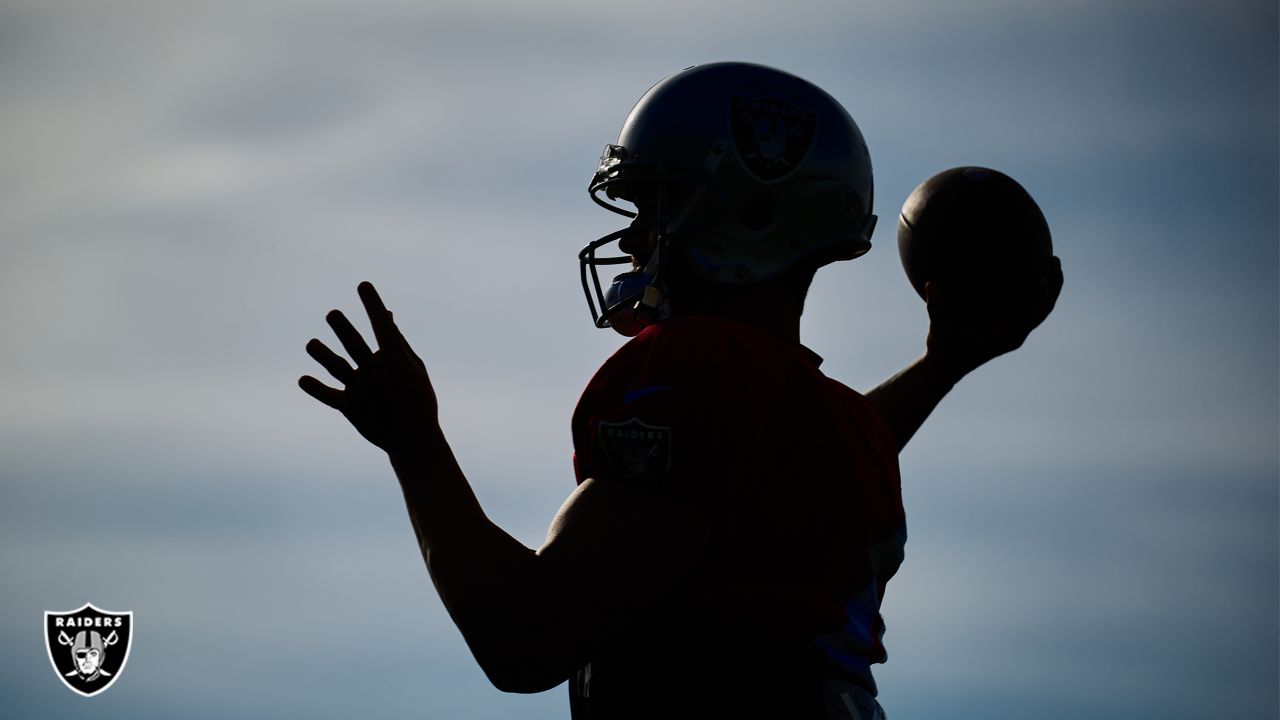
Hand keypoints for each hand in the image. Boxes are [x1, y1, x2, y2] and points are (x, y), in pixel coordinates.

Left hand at [299, 281, 439, 454]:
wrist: (414, 439)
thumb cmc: (418, 398)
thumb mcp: (415, 367)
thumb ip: (398, 341)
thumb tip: (385, 314)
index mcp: (396, 361)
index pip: (382, 327)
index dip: (373, 304)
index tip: (363, 285)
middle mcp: (377, 373)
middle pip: (355, 346)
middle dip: (343, 329)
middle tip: (332, 315)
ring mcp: (362, 390)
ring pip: (338, 369)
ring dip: (323, 356)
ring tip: (311, 344)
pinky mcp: (350, 407)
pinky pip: (330, 397)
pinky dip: (316, 390)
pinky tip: (302, 380)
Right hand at [924, 255, 1063, 379]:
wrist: (946, 367)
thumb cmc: (943, 349)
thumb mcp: (937, 328)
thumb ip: (936, 307)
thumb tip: (931, 284)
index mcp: (1006, 338)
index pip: (1031, 317)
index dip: (1039, 298)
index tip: (1042, 278)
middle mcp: (1015, 335)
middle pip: (1043, 309)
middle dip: (1053, 286)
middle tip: (1053, 260)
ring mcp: (1014, 331)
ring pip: (1039, 308)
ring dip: (1048, 286)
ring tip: (1049, 260)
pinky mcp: (1010, 327)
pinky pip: (1027, 307)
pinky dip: (1032, 290)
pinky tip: (1024, 268)